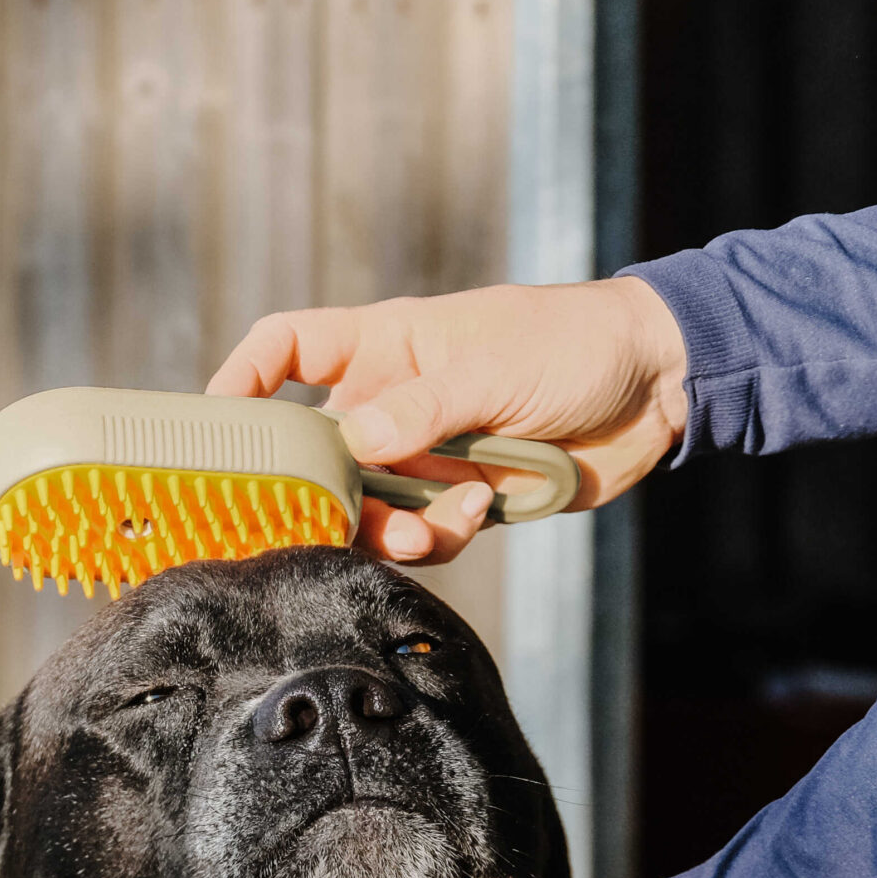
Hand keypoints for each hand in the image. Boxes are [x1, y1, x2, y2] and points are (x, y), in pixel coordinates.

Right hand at [205, 279, 689, 564]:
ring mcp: (428, 452)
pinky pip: (428, 534)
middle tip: (326, 527)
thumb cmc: (571, 342)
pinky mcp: (466, 497)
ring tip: (428, 529)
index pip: (287, 349)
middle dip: (322, 496)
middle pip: (319, 455)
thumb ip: (420, 408)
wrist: (658, 383)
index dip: (244, 380)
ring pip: (372, 508)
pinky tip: (481, 509)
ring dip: (389, 530)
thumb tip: (351, 443)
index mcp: (384, 345)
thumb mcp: (490, 365)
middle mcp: (395, 400)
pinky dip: (444, 535)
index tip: (217, 426)